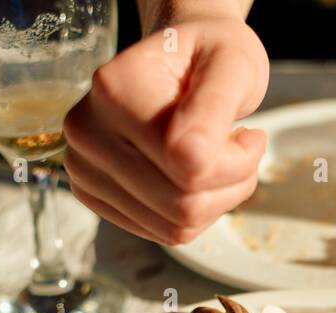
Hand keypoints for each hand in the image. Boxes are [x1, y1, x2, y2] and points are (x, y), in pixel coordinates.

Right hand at [63, 17, 268, 244]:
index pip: (187, 164)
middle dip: (230, 184)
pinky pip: (164, 233)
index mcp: (114, 89)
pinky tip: (197, 178)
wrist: (181, 61)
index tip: (251, 135)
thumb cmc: (210, 57)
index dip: (237, 161)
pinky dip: (197, 215)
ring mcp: (84, 169)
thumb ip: (213, 105)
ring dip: (217, 201)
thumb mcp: (233, 65)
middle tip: (242, 150)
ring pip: (175, 225)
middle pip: (181, 203)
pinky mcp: (94, 196)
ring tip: (221, 160)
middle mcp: (86, 131)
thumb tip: (190, 157)